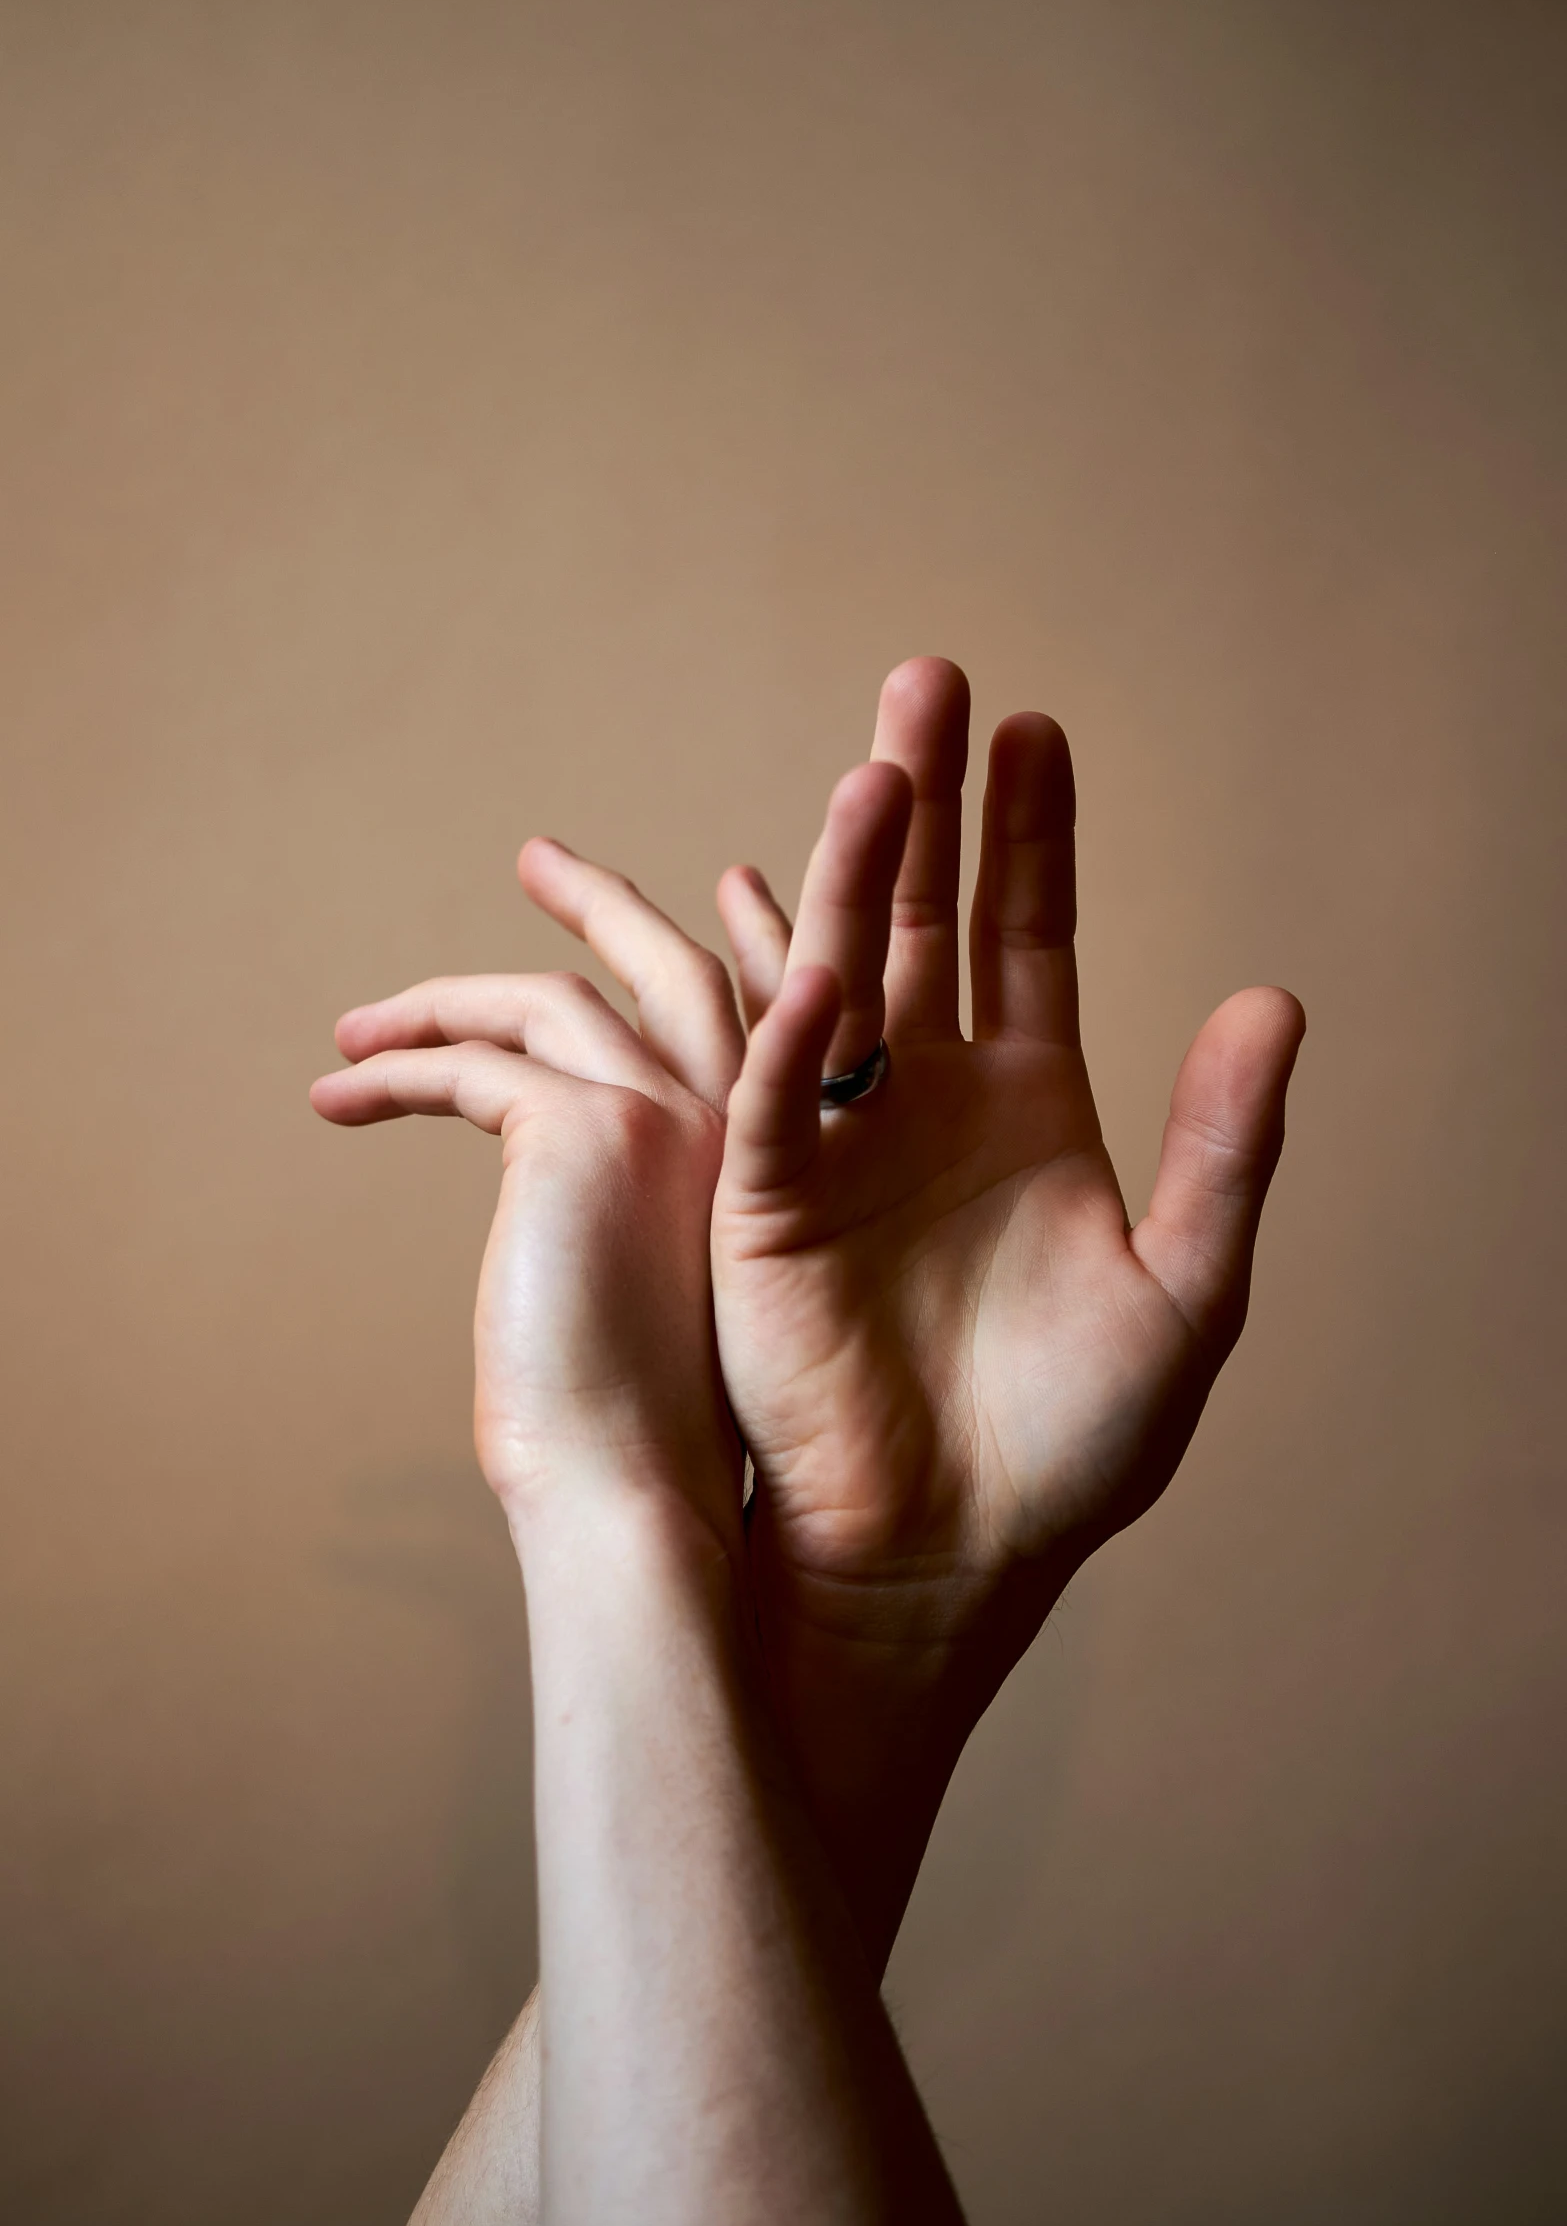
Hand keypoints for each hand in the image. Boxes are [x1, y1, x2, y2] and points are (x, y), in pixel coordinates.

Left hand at [309, 953, 741, 1546]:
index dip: (696, 953)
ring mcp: (675, 1111)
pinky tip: (338, 1097)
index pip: (743, 1014)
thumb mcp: (654, 1293)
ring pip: (547, 1001)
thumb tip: (550, 1201)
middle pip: (668, 963)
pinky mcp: (586, 1128)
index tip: (647, 915)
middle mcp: (751, 1117)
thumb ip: (637, 1214)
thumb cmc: (642, 1434)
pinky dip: (396, 1069)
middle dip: (600, 900)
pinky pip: (471, 1063)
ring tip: (363, 1021)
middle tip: (540, 860)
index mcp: (780, 1159)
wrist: (638, 1497)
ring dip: (445, 997)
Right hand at [524, 661, 1303, 1960]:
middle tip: (925, 678)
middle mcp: (925, 1099)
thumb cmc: (1072, 1443)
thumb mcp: (1188, 1288)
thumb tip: (1275, 998)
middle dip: (925, 801)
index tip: (1034, 728)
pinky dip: (798, 1024)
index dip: (1031, 834)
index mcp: (1025, 1104)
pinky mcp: (769, 1203)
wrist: (953, 1547)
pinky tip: (827, 949)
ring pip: (839, 974)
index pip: (1024, 933)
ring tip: (877, 764)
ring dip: (852, 872)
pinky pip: (781, 1092)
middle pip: (921, 916)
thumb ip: (1230, 1144)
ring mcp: (842, 1141)